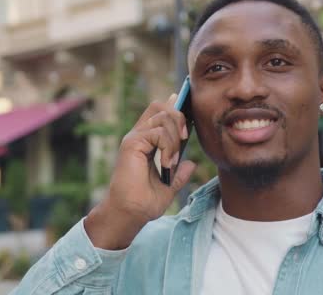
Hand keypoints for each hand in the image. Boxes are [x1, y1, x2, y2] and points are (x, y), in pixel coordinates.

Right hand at [85, 94, 196, 248]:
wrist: (131, 214)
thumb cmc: (145, 203)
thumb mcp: (169, 186)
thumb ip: (180, 173)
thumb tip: (191, 163)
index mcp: (145, 142)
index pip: (158, 112)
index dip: (174, 108)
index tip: (188, 114)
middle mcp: (138, 136)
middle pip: (160, 107)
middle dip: (179, 118)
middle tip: (184, 138)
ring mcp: (134, 138)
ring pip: (162, 117)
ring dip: (174, 138)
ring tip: (172, 160)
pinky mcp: (131, 144)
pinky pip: (158, 133)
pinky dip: (168, 147)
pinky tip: (167, 163)